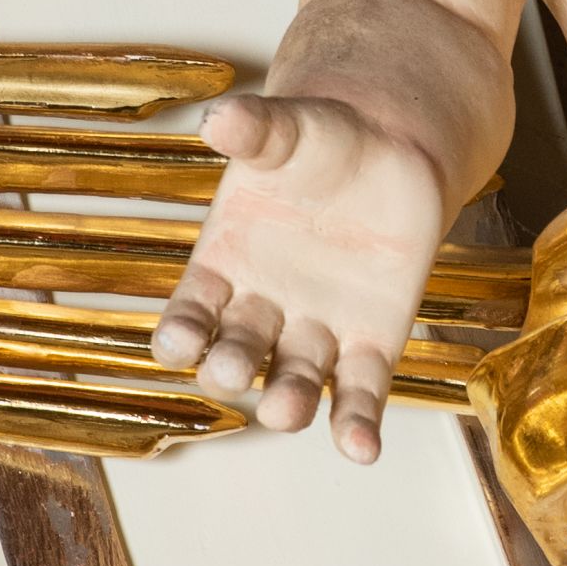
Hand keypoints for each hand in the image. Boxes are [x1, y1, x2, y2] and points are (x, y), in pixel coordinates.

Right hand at [151, 91, 445, 465]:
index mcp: (224, 267)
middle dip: (231, 367)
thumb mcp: (288, 132)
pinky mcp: (371, 341)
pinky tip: (360, 447)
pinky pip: (359, 391)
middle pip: (237, 353)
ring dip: (287, 401)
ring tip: (286, 411)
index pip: (190, 313)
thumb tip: (219, 117)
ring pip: (294, 380)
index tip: (176, 342)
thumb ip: (257, 130)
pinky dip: (357, 422)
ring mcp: (316, 332)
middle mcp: (263, 312)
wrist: (390, 148)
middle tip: (232, 370)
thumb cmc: (322, 143)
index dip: (181, 332)